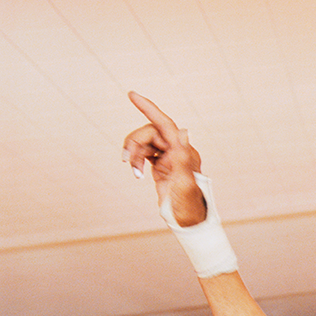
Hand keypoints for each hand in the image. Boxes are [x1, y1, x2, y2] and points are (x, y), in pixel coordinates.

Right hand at [122, 92, 205, 225]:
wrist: (187, 221)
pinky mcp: (160, 165)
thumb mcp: (185, 182)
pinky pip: (143, 153)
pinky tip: (136, 173)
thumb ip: (182, 157)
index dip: (148, 108)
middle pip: (148, 134)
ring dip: (133, 153)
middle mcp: (177, 151)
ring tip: (133, 171)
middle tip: (126, 160)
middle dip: (134, 143)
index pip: (164, 124)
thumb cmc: (189, 205)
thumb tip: (183, 131)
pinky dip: (135, 160)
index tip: (131, 95)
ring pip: (143, 143)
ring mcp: (168, 157)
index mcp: (183, 151)